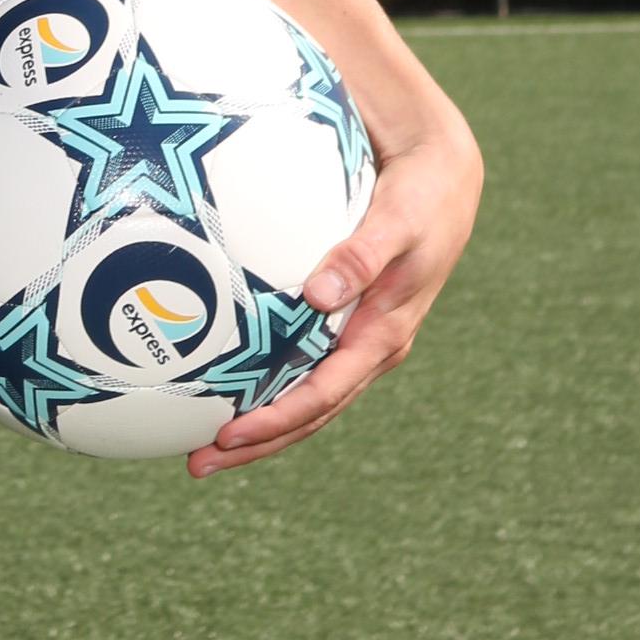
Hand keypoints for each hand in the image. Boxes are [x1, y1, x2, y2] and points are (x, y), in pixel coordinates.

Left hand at [187, 101, 483, 477]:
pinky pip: (298, 357)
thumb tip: (318, 295)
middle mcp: (369, 348)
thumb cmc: (422, 198)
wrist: (443, 175)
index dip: (276, 421)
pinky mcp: (343, 317)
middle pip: (307, 413)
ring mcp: (357, 337)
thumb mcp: (399, 221)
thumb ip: (362, 256)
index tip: (227, 437)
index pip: (322, 396)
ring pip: (302, 394)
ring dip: (255, 421)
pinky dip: (261, 376)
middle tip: (196, 464)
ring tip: (198, 441)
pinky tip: (217, 373)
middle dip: (256, 443)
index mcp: (384, 337)